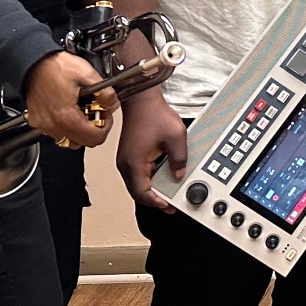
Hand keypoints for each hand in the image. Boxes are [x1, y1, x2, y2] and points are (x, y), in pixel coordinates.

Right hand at [25, 50, 112, 148]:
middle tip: (96, 111)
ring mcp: (44, 124)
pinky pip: (55, 133)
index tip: (105, 113)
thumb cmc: (56, 66)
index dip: (106, 126)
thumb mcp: (88, 74)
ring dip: (80, 130)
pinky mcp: (37, 121)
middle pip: (83, 142)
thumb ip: (105, 92)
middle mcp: (53, 125)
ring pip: (69, 140)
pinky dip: (66, 127)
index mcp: (67, 116)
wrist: (33, 62)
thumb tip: (112, 103)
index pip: (95, 138)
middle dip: (94, 129)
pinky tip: (69, 111)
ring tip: (83, 111)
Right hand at [114, 91, 186, 211]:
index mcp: (134, 163)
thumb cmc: (153, 114)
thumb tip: (179, 175)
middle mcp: (126, 164)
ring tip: (168, 191)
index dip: (156, 202)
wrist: (141, 100)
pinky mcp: (130, 155)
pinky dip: (149, 179)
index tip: (168, 205)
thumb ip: (179, 158)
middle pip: (138, 191)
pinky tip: (162, 176)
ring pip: (137, 183)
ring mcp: (126, 160)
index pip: (142, 193)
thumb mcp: (176, 136)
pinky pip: (138, 173)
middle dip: (154, 199)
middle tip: (170, 203)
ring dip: (151, 189)